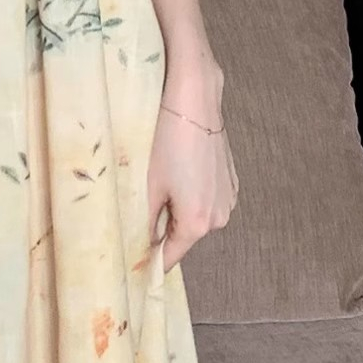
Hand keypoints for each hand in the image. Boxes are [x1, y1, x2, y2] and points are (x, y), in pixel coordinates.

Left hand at [146, 48, 239, 274]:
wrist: (193, 99)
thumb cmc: (166, 140)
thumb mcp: (147, 186)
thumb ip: (144, 224)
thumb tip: (140, 248)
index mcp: (197, 223)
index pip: (169, 257)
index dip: (149, 261)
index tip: (131, 262)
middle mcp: (220, 217)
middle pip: (183, 236)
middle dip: (162, 229)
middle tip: (140, 209)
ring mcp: (228, 198)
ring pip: (195, 216)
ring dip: (177, 209)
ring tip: (160, 183)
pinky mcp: (230, 180)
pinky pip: (206, 199)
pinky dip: (191, 193)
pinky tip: (179, 171)